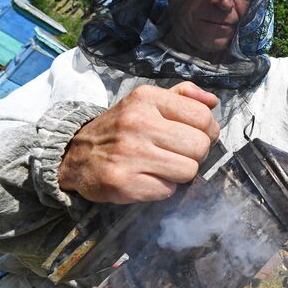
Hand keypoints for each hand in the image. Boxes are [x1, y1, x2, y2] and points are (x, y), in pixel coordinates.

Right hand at [58, 82, 219, 203]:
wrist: (75, 155)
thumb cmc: (121, 129)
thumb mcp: (146, 102)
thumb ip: (183, 97)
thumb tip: (213, 102)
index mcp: (146, 98)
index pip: (202, 117)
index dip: (208, 131)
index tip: (197, 136)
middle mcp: (137, 122)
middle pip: (200, 146)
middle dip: (196, 154)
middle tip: (178, 154)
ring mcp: (129, 154)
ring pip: (188, 171)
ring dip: (180, 173)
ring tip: (162, 166)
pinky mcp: (123, 182)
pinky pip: (168, 190)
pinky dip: (162, 188)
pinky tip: (147, 178)